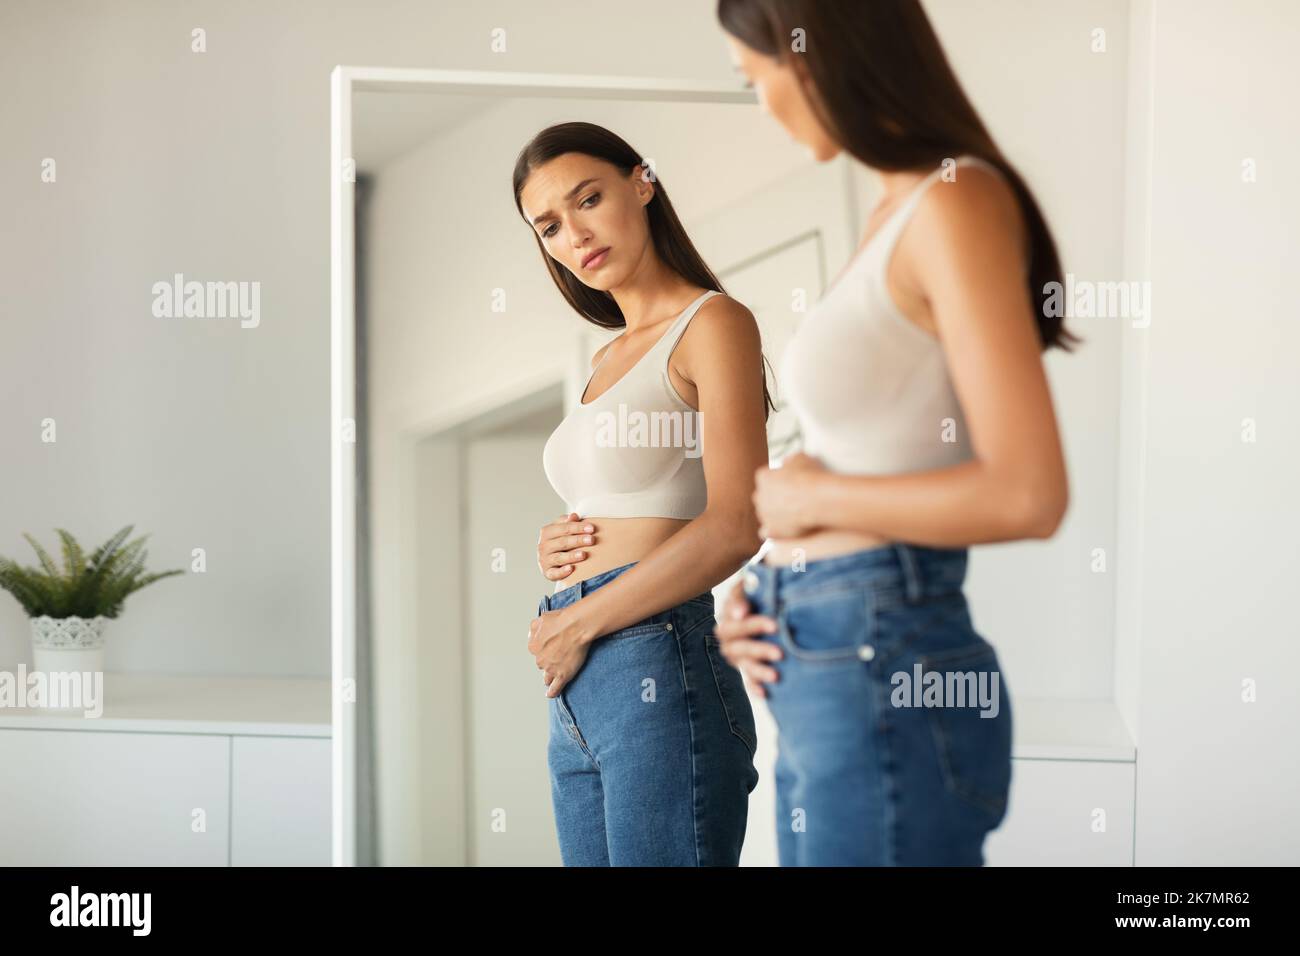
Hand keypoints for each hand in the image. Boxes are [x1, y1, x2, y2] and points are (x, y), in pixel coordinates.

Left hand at [528, 604, 592, 697]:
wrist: (577, 626)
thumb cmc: (562, 620)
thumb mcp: (541, 618)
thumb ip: (534, 628)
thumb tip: (531, 635)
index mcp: (533, 646)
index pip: (536, 651)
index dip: (544, 649)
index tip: (550, 647)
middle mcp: (540, 659)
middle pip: (542, 663)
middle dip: (548, 661)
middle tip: (558, 655)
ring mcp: (551, 669)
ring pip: (547, 676)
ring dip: (550, 675)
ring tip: (554, 676)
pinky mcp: (563, 675)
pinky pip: (555, 687)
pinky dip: (552, 692)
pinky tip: (550, 694)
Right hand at [537, 512, 596, 581]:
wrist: (551, 560)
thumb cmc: (561, 541)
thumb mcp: (563, 529)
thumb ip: (568, 522)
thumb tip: (574, 516)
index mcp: (547, 532)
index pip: (563, 528)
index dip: (577, 527)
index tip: (591, 528)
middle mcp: (543, 546)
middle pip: (562, 542)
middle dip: (577, 540)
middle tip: (592, 540)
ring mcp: (544, 560)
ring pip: (558, 557)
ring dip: (571, 556)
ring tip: (584, 554)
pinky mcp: (547, 573)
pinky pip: (554, 573)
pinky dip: (562, 572)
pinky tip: (571, 569)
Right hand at [713, 579, 782, 698]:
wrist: (762, 605)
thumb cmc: (757, 593)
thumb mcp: (749, 587)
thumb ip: (745, 592)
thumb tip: (741, 612)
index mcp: (729, 618)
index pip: (737, 623)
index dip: (753, 625)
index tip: (774, 625)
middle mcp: (729, 639)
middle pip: (738, 647)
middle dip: (758, 650)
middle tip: (780, 653)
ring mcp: (736, 656)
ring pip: (743, 665)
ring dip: (758, 671)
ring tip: (776, 676)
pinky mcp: (746, 669)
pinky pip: (747, 681)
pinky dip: (754, 687)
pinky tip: (765, 693)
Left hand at [752, 452, 826, 538]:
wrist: (819, 500)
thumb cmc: (812, 476)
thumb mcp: (801, 457)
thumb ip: (790, 459)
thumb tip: (788, 462)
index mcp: (762, 477)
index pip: (766, 478)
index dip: (779, 480)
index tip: (792, 483)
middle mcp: (759, 496)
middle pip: (763, 496)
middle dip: (774, 497)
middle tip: (792, 498)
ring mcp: (764, 515)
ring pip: (765, 514)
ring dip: (775, 514)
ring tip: (794, 513)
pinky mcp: (772, 531)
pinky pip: (766, 532)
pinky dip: (773, 531)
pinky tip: (785, 528)